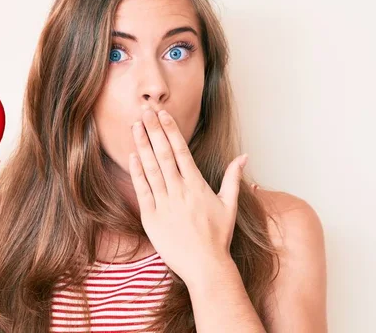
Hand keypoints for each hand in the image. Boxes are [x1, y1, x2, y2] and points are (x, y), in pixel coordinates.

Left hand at [128, 108, 247, 283]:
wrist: (205, 266)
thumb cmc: (218, 236)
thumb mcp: (230, 205)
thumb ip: (232, 177)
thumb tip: (244, 155)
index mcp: (196, 185)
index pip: (181, 150)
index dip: (170, 130)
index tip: (162, 114)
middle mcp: (179, 190)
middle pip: (163, 153)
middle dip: (153, 130)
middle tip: (144, 110)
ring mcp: (164, 203)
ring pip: (151, 168)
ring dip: (142, 145)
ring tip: (135, 126)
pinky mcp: (151, 217)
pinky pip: (142, 190)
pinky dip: (136, 173)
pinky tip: (131, 156)